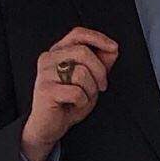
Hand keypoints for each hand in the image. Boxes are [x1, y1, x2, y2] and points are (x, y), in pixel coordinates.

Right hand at [20, 28, 119, 160]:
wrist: (48, 126)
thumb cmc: (68, 102)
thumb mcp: (90, 80)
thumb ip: (100, 63)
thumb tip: (113, 48)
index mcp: (58, 52)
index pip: (78, 34)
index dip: (97, 38)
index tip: (113, 47)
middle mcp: (49, 59)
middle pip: (84, 52)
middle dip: (100, 71)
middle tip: (102, 86)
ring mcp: (45, 74)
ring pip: (81, 72)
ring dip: (91, 90)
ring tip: (83, 97)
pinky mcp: (45, 90)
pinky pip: (77, 92)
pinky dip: (83, 102)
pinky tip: (74, 105)